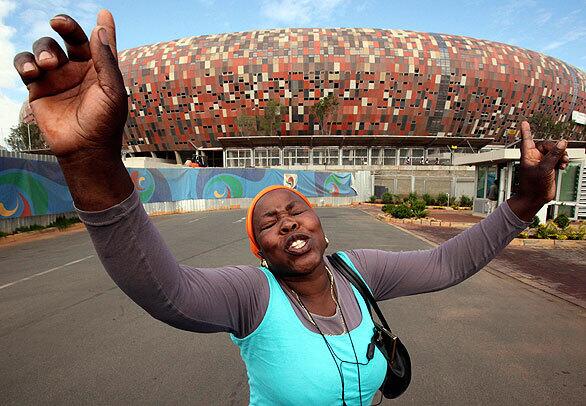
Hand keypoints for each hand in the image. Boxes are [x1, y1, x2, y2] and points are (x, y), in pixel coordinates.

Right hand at [13, 10, 126, 159]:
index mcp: (99, 69)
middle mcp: (78, 70)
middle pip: (67, 37)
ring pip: (44, 48)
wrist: (85, 150)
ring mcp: (57, 78)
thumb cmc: (105, 123)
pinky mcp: (38, 88)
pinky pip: (25, 66)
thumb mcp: (112, 90)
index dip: (101, 27)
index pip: (98, 41)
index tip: (103, 12)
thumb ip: (106, 59)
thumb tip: (99, 27)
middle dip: (63, 25)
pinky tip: (32, 71)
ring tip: (49, 65)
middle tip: (58, 22)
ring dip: (43, 50)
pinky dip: (25, 63)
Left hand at [507, 121, 569, 220]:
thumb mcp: (544, 168)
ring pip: (554, 152)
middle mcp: (534, 157)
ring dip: (561, 155)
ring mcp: (542, 162)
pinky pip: (557, 158)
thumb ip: (554, 155)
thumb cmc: (532, 185)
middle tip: (562, 155)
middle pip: (547, 145)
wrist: (535, 198)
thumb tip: (562, 143)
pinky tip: (563, 164)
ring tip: (563, 161)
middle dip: (556, 148)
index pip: (527, 139)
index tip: (524, 122)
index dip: (526, 131)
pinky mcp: (549, 168)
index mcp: (528, 155)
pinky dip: (561, 160)